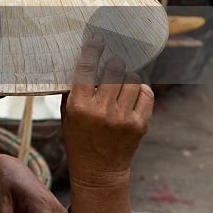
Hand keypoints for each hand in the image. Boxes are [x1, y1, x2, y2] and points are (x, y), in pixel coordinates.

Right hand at [62, 36, 153, 212]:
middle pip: (114, 69)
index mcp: (80, 106)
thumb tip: (79, 60)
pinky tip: (133, 91)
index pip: (88, 68)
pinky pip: (146, 94)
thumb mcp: (67, 115)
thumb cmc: (78, 139)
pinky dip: (141, 89)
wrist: (98, 172)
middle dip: (114, 63)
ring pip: (132, 79)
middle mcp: (102, 111)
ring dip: (126, 76)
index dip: (93, 49)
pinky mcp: (139, 125)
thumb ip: (72, 90)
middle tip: (112, 63)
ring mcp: (123, 118)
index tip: (97, 40)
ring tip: (121, 80)